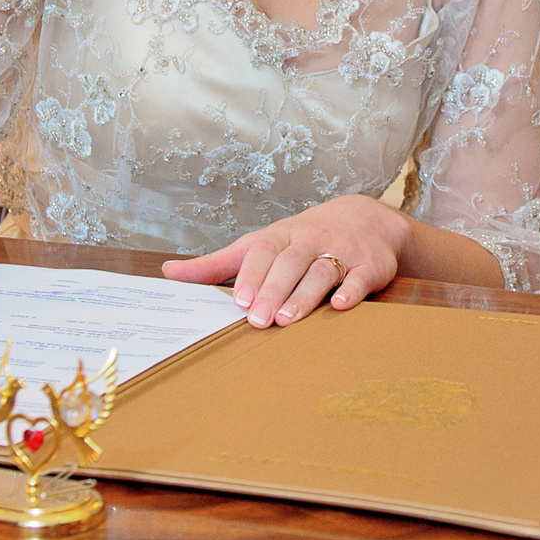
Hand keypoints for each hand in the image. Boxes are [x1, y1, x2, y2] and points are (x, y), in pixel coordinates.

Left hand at [163, 194, 408, 327]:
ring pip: (321, 271)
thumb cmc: (303, 238)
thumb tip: (169, 273)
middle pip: (290, 263)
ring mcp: (342, 252)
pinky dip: (352, 290)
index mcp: (281, 237)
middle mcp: (310, 241)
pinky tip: (341, 304)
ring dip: (304, 295)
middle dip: (273, 290)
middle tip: (258, 320)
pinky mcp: (369, 266)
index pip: (263, 251)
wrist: (367, 219)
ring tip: (288, 319)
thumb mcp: (261, 245)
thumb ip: (218, 264)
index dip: (251, 274)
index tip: (238, 300)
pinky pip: (360, 277)